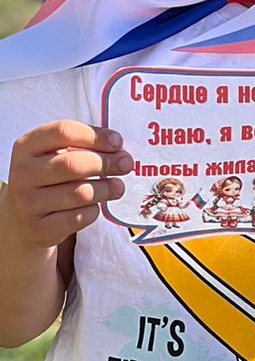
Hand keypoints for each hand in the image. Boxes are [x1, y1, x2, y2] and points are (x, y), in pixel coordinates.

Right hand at [2, 121, 132, 250]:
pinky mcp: (39, 228)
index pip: (64, 132)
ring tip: (118, 187)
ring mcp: (28, 203)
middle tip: (127, 164)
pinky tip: (95, 206)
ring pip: (80, 193)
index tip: (118, 143)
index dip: (96, 136)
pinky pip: (78, 218)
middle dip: (107, 163)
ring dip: (106, 189)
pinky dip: (94, 211)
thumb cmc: (51, 176)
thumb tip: (119, 151)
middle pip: (72, 164)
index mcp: (27, 146)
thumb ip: (84, 146)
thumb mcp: (57, 153)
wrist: (24, 216)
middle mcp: (22, 173)